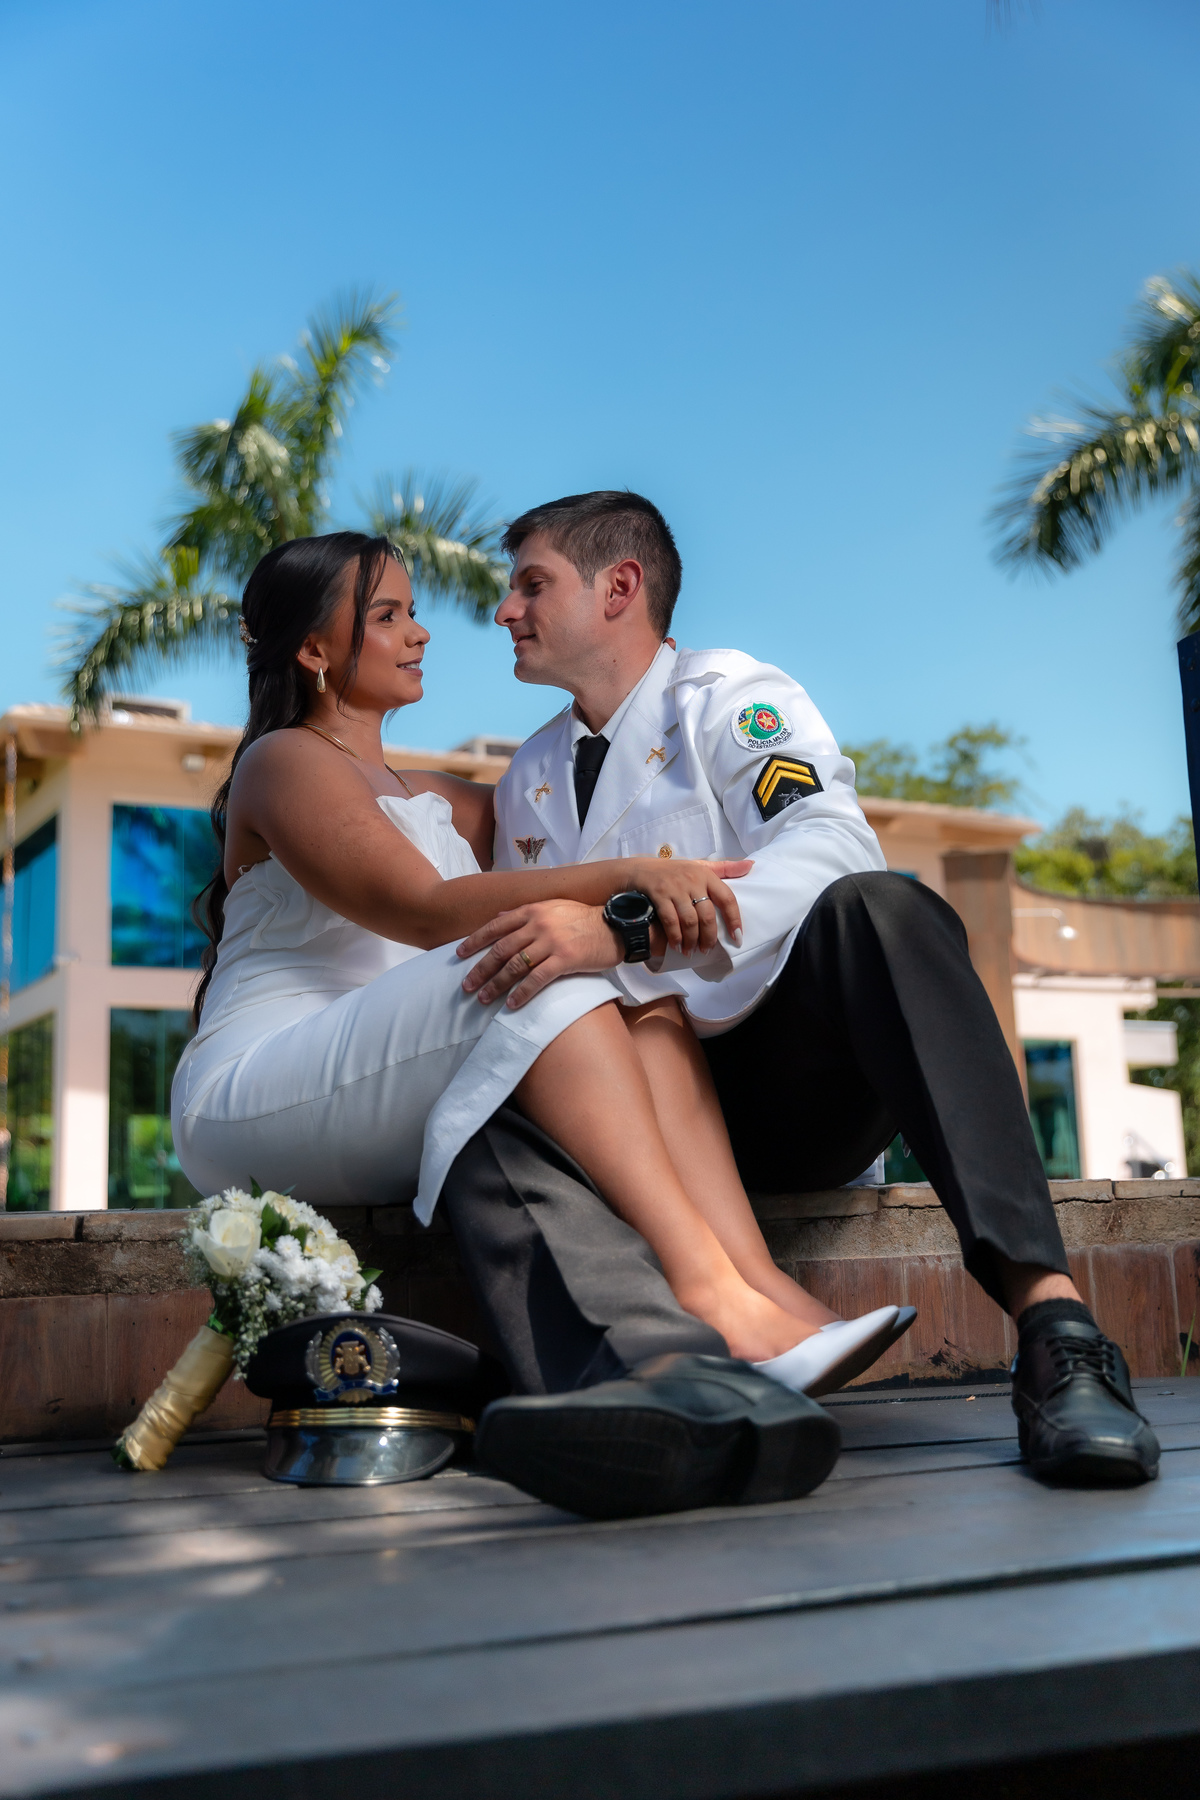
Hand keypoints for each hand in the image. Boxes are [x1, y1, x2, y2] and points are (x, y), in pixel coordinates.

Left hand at [458, 900, 623, 1009]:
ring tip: (483, 998)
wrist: (616, 926)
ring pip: (515, 966)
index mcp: (533, 911)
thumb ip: (526, 912)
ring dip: (496, 984)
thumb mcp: (554, 907)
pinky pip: (537, 979)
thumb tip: (500, 916)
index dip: (475, 941)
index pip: (496, 926)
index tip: (459, 954)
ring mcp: (551, 941)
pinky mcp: (565, 959)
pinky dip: (522, 993)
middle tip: (466, 985)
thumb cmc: (585, 918)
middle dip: (480, 969)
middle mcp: (538, 924)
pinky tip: (511, 1005)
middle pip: (501, 949)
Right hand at [625, 857, 750, 954]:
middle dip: (709, 937)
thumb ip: (725, 868)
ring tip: (692, 950)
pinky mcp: (659, 894)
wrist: (641, 870)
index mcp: (706, 874)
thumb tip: (750, 865)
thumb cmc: (675, 871)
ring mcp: (675, 888)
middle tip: (707, 949)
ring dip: (692, 940)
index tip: (737, 937)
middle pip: (708, 915)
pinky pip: (671, 921)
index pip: (727, 898)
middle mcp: (692, 880)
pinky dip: (675, 936)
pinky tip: (677, 945)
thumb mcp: (700, 865)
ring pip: (690, 920)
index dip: (734, 920)